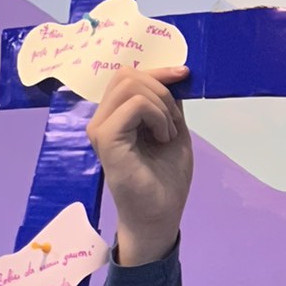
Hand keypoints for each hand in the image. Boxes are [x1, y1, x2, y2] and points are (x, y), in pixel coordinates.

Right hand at [86, 67, 192, 264]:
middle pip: (126, 75)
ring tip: (166, 134)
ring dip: (160, 105)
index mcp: (115, 116)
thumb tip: (173, 74)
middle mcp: (102, 119)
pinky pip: (134, 105)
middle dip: (160, 89)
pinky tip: (163, 138)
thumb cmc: (165, 178)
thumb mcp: (173, 131)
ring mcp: (100, 128)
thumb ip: (168, 104)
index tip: (184, 74)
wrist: (160, 215)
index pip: (128, 76)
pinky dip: (157, 116)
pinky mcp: (106, 139)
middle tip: (172, 123)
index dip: (158, 70)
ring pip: (130, 85)